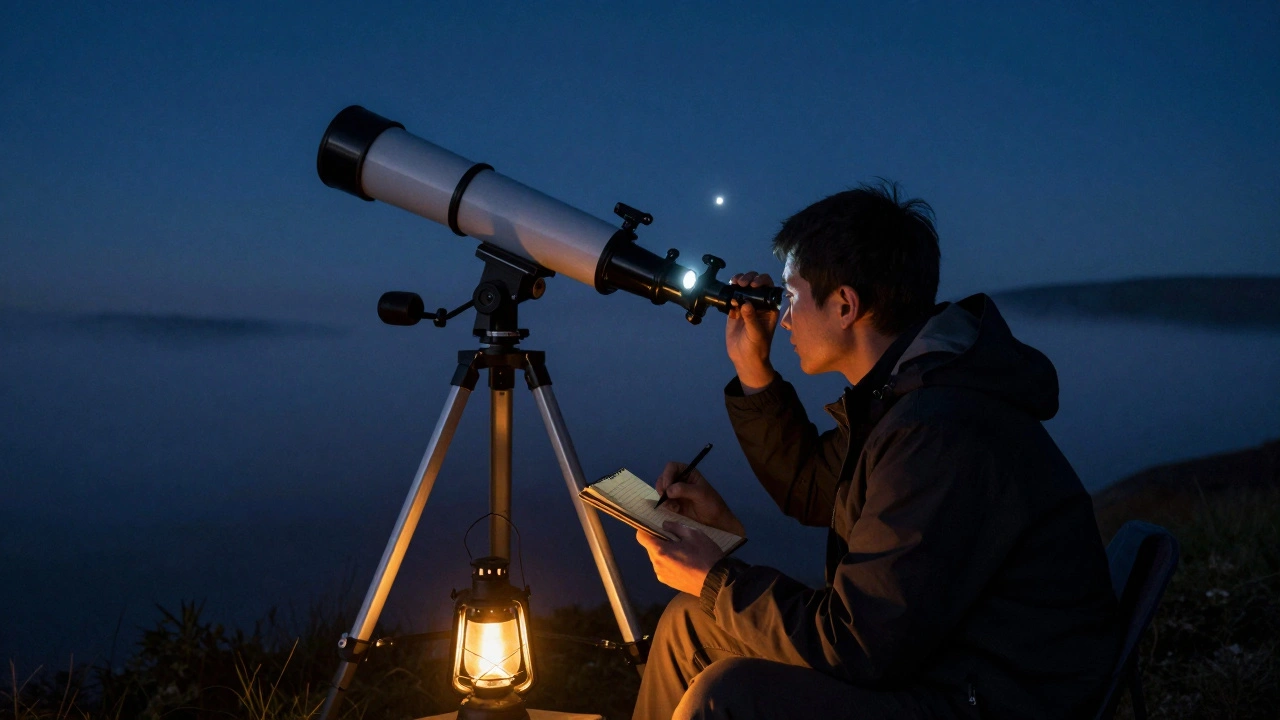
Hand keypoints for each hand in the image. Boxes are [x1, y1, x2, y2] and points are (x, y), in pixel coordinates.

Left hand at [636, 522, 724, 595]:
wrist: (717, 582)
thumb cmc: (705, 555)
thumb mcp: (693, 534)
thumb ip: (675, 527)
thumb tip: (664, 526)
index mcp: (660, 551)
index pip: (641, 536)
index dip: (646, 528)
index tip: (656, 525)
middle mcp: (656, 565)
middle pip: (650, 547)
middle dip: (660, 540)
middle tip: (677, 538)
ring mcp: (662, 576)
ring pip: (658, 558)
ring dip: (665, 552)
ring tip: (684, 551)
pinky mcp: (668, 583)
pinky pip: (664, 568)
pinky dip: (670, 562)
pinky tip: (685, 563)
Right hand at [655, 462, 745, 536]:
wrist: (714, 520)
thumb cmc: (711, 503)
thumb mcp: (701, 494)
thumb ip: (685, 489)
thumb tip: (669, 490)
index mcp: (688, 472)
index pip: (671, 467)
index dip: (667, 475)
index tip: (667, 488)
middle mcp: (680, 479)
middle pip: (663, 478)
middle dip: (663, 487)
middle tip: (666, 497)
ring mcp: (675, 491)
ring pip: (661, 489)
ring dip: (664, 498)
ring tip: (673, 506)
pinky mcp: (673, 502)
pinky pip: (663, 501)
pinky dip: (666, 505)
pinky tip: (676, 509)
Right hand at [725, 271, 779, 389]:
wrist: (745, 358)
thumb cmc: (757, 347)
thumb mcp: (756, 333)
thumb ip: (751, 318)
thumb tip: (745, 303)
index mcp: (770, 307)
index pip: (769, 287)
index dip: (762, 281)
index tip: (753, 285)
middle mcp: (759, 303)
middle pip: (756, 283)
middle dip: (749, 278)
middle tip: (741, 283)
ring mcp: (746, 306)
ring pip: (744, 286)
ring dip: (739, 281)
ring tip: (734, 283)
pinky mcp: (735, 310)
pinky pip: (733, 296)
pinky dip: (730, 291)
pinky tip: (728, 292)